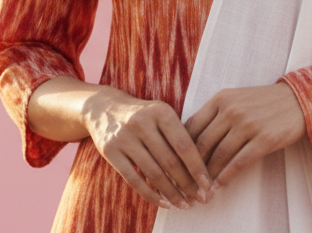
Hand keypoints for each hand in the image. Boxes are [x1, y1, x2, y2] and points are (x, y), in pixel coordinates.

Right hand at [82, 87, 213, 210]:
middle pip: (169, 161)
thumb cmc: (143, 114)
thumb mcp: (161, 114)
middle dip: (187, 184)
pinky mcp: (110, 151)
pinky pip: (133, 179)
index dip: (197, 167)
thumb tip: (200, 169)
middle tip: (200, 199)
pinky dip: (150, 194)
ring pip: (153, 172)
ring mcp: (125, 137)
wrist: (104, 107)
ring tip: (184, 204)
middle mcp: (142, 123)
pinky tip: (163, 203)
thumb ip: (178, 134)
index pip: (183, 144)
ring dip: (171, 193)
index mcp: (161, 111)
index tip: (208, 185)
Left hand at [184, 82, 306, 191]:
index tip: (176, 166)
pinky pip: (239, 162)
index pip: (192, 126)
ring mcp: (248, 123)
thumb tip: (190, 141)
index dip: (181, 148)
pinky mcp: (264, 138)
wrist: (297, 100)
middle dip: (191, 168)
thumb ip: (214, 114)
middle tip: (185, 185)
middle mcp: (232, 109)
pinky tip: (219, 187)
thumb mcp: (235, 99)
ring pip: (219, 155)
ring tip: (201, 191)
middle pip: (202, 143)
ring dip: (207, 177)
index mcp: (221, 98)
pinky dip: (226, 177)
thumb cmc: (262, 102)